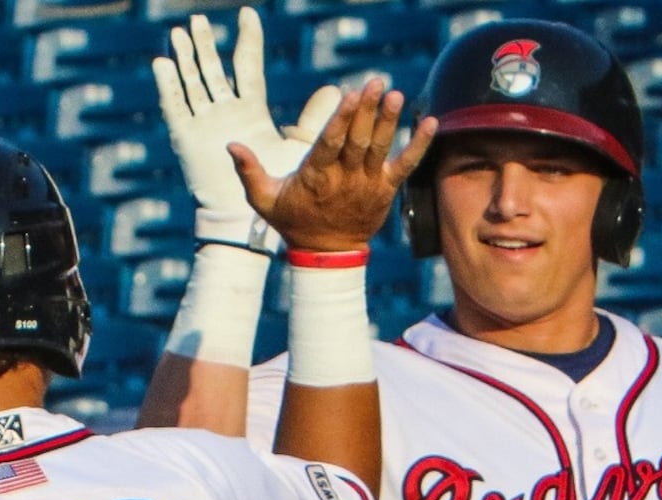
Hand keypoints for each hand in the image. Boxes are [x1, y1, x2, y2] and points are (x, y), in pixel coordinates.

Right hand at [151, 7, 340, 249]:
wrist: (253, 225)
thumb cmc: (280, 193)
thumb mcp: (300, 150)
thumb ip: (315, 120)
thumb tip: (340, 92)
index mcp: (251, 112)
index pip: (248, 67)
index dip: (247, 41)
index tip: (248, 15)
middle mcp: (226, 114)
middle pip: (214, 70)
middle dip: (205, 44)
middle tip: (199, 18)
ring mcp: (206, 126)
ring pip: (193, 83)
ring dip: (185, 58)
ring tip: (180, 32)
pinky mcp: (188, 141)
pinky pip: (176, 109)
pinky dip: (168, 87)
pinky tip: (162, 64)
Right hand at [229, 77, 437, 252]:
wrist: (327, 253)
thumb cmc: (293, 221)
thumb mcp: (264, 200)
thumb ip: (248, 172)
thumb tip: (231, 145)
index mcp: (316, 177)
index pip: (331, 144)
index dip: (342, 120)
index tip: (351, 95)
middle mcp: (345, 179)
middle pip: (359, 141)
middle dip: (368, 111)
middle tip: (376, 82)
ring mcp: (368, 184)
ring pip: (380, 149)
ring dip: (389, 121)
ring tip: (396, 94)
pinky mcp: (385, 190)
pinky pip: (406, 165)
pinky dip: (419, 145)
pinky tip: (430, 122)